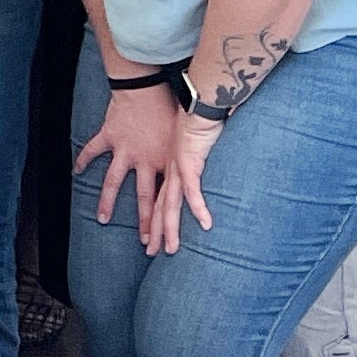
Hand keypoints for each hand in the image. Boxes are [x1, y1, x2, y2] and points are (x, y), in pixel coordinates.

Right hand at [76, 84, 209, 255]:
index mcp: (168, 162)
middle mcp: (146, 161)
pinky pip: (94, 150)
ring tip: (102, 220)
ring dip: (107, 202)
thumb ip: (194, 154)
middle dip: (146, 225)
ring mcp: (125, 150)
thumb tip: (209, 168)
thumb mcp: (190, 135)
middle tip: (147, 247)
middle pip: (144, 199)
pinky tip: (76, 170)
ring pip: (112, 181)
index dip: (169, 224)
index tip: (169, 245)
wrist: (148, 87)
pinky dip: (84, 159)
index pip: (169, 200)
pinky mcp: (111, 136)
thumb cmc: (174, 106)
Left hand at [157, 109, 224, 253]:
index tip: (150, 238)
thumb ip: (193, 165)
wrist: (194, 102)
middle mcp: (169, 173)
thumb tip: (199, 176)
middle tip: (151, 253)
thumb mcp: (189, 148)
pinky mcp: (189, 163)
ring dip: (170, 228)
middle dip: (156, 232)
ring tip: (170, 249)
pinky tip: (205, 225)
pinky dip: (199, 208)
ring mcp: (177, 169)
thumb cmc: (194, 122)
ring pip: (171, 205)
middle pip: (160, 208)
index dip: (154, 221)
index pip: (159, 201)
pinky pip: (194, 190)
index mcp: (168, 170)